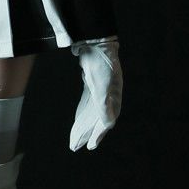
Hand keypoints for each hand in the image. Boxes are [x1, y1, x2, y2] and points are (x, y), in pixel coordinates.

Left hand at [68, 36, 122, 150]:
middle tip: (76, 146)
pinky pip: (87, 102)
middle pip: (97, 118)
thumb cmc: (101, 64)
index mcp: (114, 97)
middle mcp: (109, 95)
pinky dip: (82, 112)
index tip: (90, 146)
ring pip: (91, 111)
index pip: (107, 121)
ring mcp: (100, 88)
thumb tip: (107, 124)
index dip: (98, 134)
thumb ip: (104, 105)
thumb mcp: (102, 86)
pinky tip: (78, 119)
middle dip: (87, 133)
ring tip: (74, 137)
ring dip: (84, 124)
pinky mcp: (92, 82)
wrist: (96, 42)